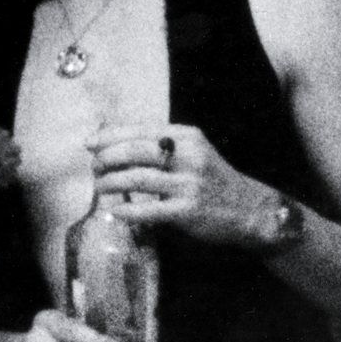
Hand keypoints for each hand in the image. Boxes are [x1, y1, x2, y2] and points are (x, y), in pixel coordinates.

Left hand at [87, 123, 273, 245]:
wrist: (251, 209)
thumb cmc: (212, 179)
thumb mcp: (192, 151)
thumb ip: (161, 144)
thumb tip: (114, 142)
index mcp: (187, 136)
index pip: (139, 130)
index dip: (110, 136)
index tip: (89, 143)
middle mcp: (189, 156)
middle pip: (135, 151)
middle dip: (107, 158)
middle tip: (94, 167)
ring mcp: (189, 184)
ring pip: (137, 178)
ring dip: (111, 182)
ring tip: (100, 186)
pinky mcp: (188, 210)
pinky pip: (149, 209)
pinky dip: (128, 209)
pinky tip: (116, 210)